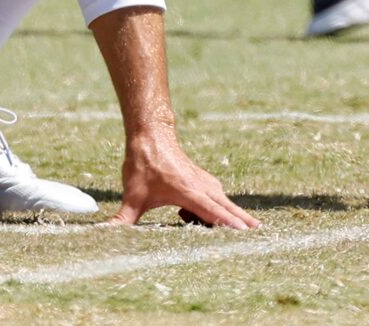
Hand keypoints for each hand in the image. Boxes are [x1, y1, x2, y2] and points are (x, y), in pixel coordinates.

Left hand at [110, 127, 256, 229]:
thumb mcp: (132, 195)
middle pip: (226, 207)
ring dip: (235, 214)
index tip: (245, 232)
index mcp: (188, 191)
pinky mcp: (202, 180)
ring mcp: (203, 182)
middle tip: (261, 233)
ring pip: (223, 201)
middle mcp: (201, 186)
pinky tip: (214, 219)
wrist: (150, 133)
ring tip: (252, 229)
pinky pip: (217, 197)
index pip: (212, 211)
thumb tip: (106, 234)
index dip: (228, 223)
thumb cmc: (143, 164)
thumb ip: (123, 219)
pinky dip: (223, 208)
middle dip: (242, 221)